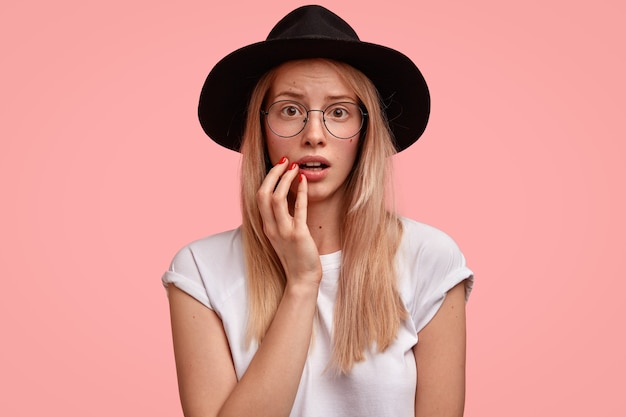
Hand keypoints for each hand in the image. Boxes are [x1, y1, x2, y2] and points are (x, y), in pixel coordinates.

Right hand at [256, 158, 321, 286]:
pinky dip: (300, 193)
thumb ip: (281, 219)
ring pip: (276, 199)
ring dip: (285, 180)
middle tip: (285, 161)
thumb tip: (285, 198)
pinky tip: (304, 181)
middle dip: (273, 174)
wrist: (302, 279)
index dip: (268, 178)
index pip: (260, 196)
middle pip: (264, 194)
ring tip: (295, 168)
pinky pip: (297, 210)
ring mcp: (283, 231)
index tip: (278, 166)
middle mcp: (271, 227)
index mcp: (267, 226)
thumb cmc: (296, 257)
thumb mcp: (283, 236)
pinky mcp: (298, 235)